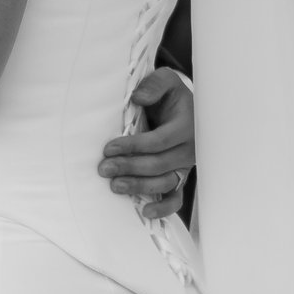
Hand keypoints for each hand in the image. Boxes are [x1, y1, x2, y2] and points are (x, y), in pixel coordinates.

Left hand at [99, 65, 194, 220]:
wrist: (185, 109)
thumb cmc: (170, 96)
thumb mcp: (165, 82)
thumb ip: (154, 85)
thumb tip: (138, 98)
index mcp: (187, 125)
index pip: (160, 141)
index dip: (134, 146)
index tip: (109, 148)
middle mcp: (189, 149)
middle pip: (159, 164)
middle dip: (129, 167)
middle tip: (103, 168)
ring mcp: (185, 166)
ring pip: (165, 182)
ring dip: (139, 187)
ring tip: (115, 186)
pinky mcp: (181, 178)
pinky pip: (176, 198)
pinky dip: (163, 208)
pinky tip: (145, 211)